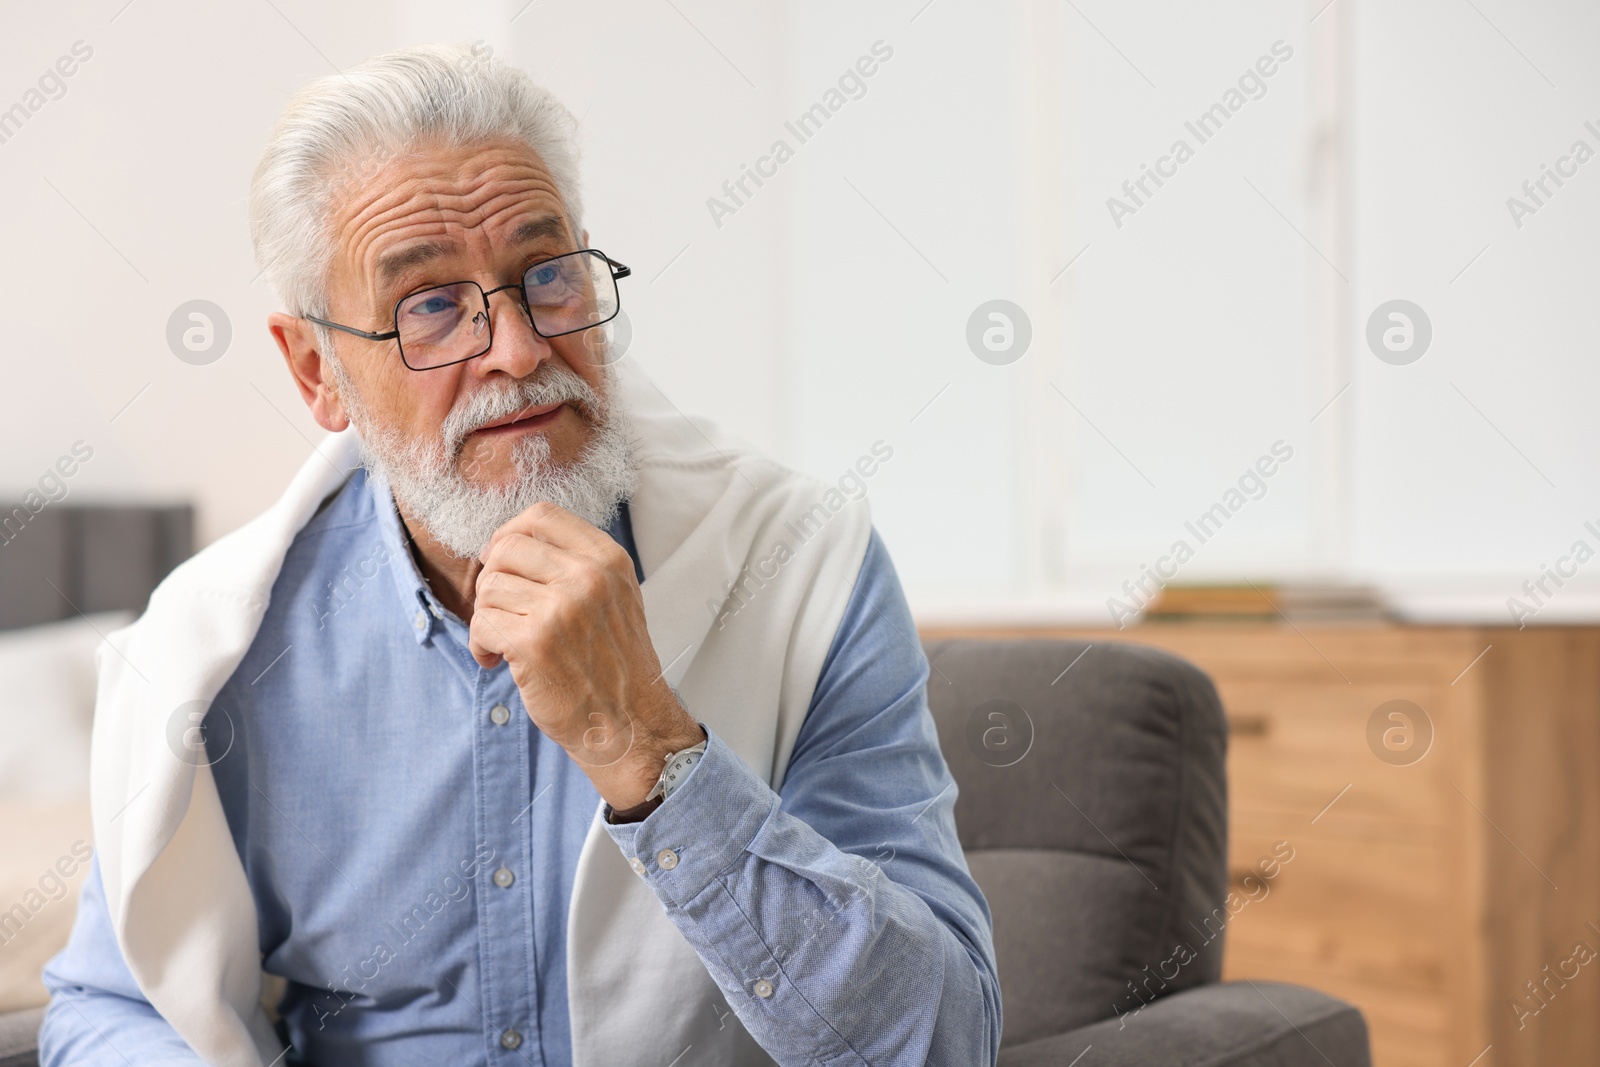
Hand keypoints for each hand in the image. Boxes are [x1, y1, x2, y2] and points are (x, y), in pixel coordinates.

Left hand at [467, 501, 703, 809]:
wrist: (632, 725)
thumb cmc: (616, 666)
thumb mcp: (615, 597)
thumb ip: (577, 564)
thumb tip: (511, 542)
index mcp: (608, 559)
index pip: (541, 515)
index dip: (510, 534)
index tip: (504, 563)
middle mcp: (588, 577)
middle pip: (506, 546)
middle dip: (491, 579)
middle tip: (500, 610)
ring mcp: (562, 608)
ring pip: (489, 587)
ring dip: (485, 617)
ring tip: (502, 643)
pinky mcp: (535, 642)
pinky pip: (481, 624)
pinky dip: (480, 645)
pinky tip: (497, 661)